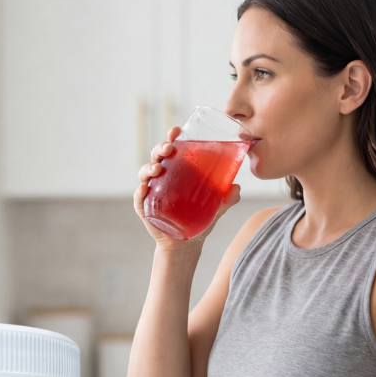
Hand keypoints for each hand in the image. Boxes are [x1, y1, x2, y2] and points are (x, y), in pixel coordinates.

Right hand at [133, 127, 241, 251]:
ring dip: (149, 168)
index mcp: (178, 172)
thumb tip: (236, 187)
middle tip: (168, 148)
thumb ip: (227, 198)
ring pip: (145, 174)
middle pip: (157, 157)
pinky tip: (145, 188)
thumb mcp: (217, 208)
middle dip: (160, 149)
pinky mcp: (145, 208)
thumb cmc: (199, 220)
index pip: (173, 150)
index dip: (172, 138)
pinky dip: (140, 192)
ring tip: (158, 168)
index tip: (176, 131)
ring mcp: (152, 193)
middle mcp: (163, 179)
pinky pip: (139, 198)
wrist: (187, 245)